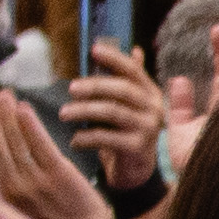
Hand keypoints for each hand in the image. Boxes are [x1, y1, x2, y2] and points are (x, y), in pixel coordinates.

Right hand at [0, 90, 114, 218]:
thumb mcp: (16, 212)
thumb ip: (2, 190)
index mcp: (0, 194)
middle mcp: (12, 186)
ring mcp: (34, 181)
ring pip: (15, 141)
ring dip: (6, 115)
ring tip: (3, 94)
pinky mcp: (58, 176)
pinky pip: (41, 146)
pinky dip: (30, 126)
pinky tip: (23, 108)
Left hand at [62, 47, 171, 196]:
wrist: (136, 170)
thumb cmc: (127, 132)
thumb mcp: (130, 105)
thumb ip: (129, 80)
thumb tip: (134, 50)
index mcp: (151, 94)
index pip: (134, 70)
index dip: (115, 58)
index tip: (94, 49)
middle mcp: (154, 109)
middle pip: (123, 89)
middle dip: (94, 86)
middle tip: (71, 88)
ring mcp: (148, 129)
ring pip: (112, 112)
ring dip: (84, 111)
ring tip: (64, 114)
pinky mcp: (138, 148)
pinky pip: (107, 137)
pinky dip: (87, 137)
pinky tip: (74, 140)